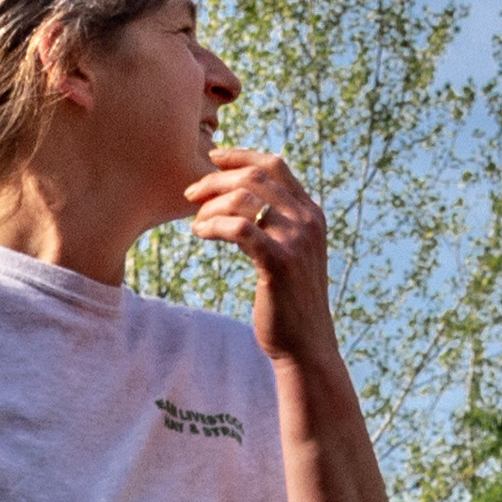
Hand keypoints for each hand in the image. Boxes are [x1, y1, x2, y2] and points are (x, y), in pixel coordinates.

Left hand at [187, 147, 334, 366]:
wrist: (306, 344)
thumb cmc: (289, 300)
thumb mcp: (289, 253)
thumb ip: (273, 224)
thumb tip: (234, 199)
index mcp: (312, 213)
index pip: (275, 165)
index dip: (240, 156)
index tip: (212, 160)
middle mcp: (308, 221)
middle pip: (256, 177)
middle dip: (216, 180)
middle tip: (190, 194)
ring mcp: (296, 240)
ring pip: (244, 198)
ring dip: (211, 205)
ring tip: (195, 221)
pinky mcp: (279, 262)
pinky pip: (238, 228)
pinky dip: (212, 225)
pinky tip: (200, 234)